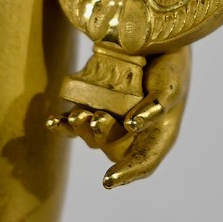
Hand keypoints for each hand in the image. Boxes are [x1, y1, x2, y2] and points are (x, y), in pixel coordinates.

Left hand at [48, 48, 190, 188]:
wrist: (156, 41)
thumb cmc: (170, 68)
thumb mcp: (169, 86)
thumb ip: (155, 106)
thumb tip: (131, 126)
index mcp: (157, 137)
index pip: (143, 163)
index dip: (126, 173)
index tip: (108, 180)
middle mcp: (133, 135)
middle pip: (112, 147)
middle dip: (101, 136)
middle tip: (97, 118)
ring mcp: (112, 122)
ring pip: (92, 135)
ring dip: (82, 128)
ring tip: (77, 115)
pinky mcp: (94, 107)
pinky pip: (75, 123)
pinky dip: (63, 124)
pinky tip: (52, 121)